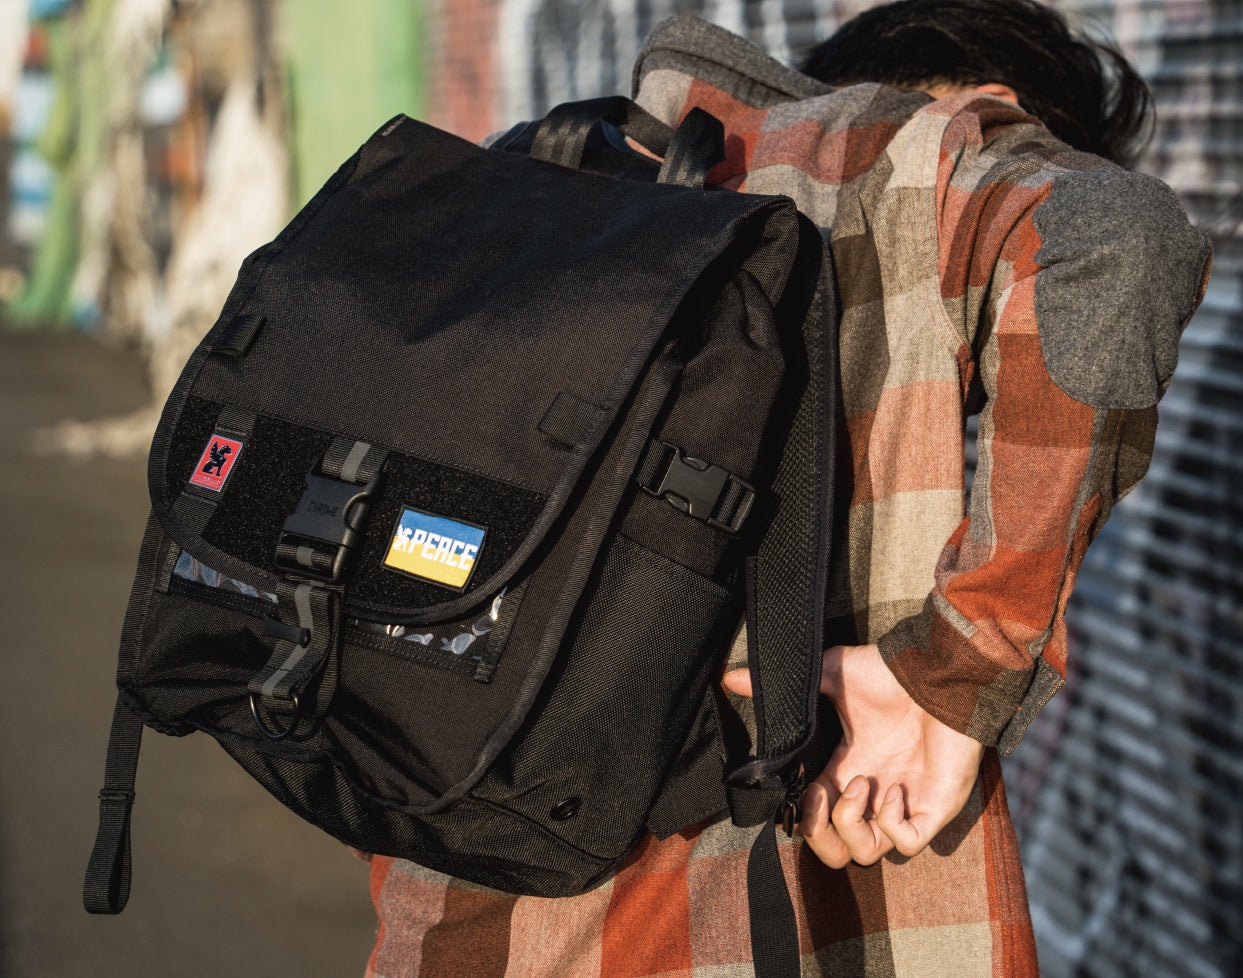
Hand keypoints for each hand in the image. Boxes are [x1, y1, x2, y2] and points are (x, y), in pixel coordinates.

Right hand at [723, 644, 982, 866]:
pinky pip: (907, 844)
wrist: (939, 673)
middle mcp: (871, 794)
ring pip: (867, 855)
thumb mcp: (829, 674)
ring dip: (853, 823)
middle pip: (838, 850)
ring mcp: (903, 804)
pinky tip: (893, 789)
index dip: (803, 815)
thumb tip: (730, 677)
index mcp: (846, 769)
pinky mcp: (933, 809)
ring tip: (862, 784)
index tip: (802, 789)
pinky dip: (893, 823)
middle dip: (820, 835)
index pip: (815, 815)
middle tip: (822, 798)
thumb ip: (784, 684)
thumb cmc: (890, 673)